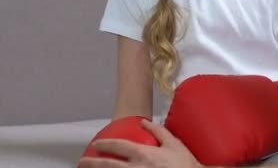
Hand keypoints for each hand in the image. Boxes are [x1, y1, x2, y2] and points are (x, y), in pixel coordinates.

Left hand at [78, 119, 202, 167]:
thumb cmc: (186, 165)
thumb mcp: (175, 144)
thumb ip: (158, 131)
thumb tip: (144, 122)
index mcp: (144, 154)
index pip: (119, 147)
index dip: (105, 144)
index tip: (97, 144)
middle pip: (108, 165)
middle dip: (93, 162)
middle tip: (82, 161)